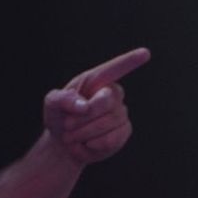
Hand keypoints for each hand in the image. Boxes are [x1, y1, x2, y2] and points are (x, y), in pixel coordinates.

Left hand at [42, 47, 150, 164]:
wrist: (66, 143)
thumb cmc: (59, 117)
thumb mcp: (52, 104)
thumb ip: (61, 99)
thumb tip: (83, 105)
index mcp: (95, 80)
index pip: (115, 69)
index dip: (130, 61)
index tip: (145, 53)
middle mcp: (112, 94)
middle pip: (107, 101)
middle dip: (84, 117)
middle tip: (67, 126)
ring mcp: (121, 112)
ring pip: (110, 122)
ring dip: (86, 132)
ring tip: (73, 136)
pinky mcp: (124, 131)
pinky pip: (114, 138)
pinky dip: (96, 144)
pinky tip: (88, 143)